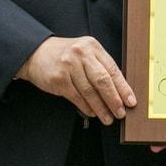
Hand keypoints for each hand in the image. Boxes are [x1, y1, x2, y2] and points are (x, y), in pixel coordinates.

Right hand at [16, 35, 134, 124]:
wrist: (35, 53)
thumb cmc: (65, 55)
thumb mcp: (84, 53)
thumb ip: (100, 66)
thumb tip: (120, 90)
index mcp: (92, 46)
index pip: (112, 69)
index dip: (123, 87)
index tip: (131, 101)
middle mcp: (81, 54)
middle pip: (102, 80)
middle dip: (114, 99)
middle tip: (121, 112)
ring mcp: (69, 66)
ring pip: (89, 91)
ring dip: (101, 108)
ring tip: (108, 118)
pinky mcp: (58, 78)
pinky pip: (76, 96)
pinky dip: (86, 107)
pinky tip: (93, 113)